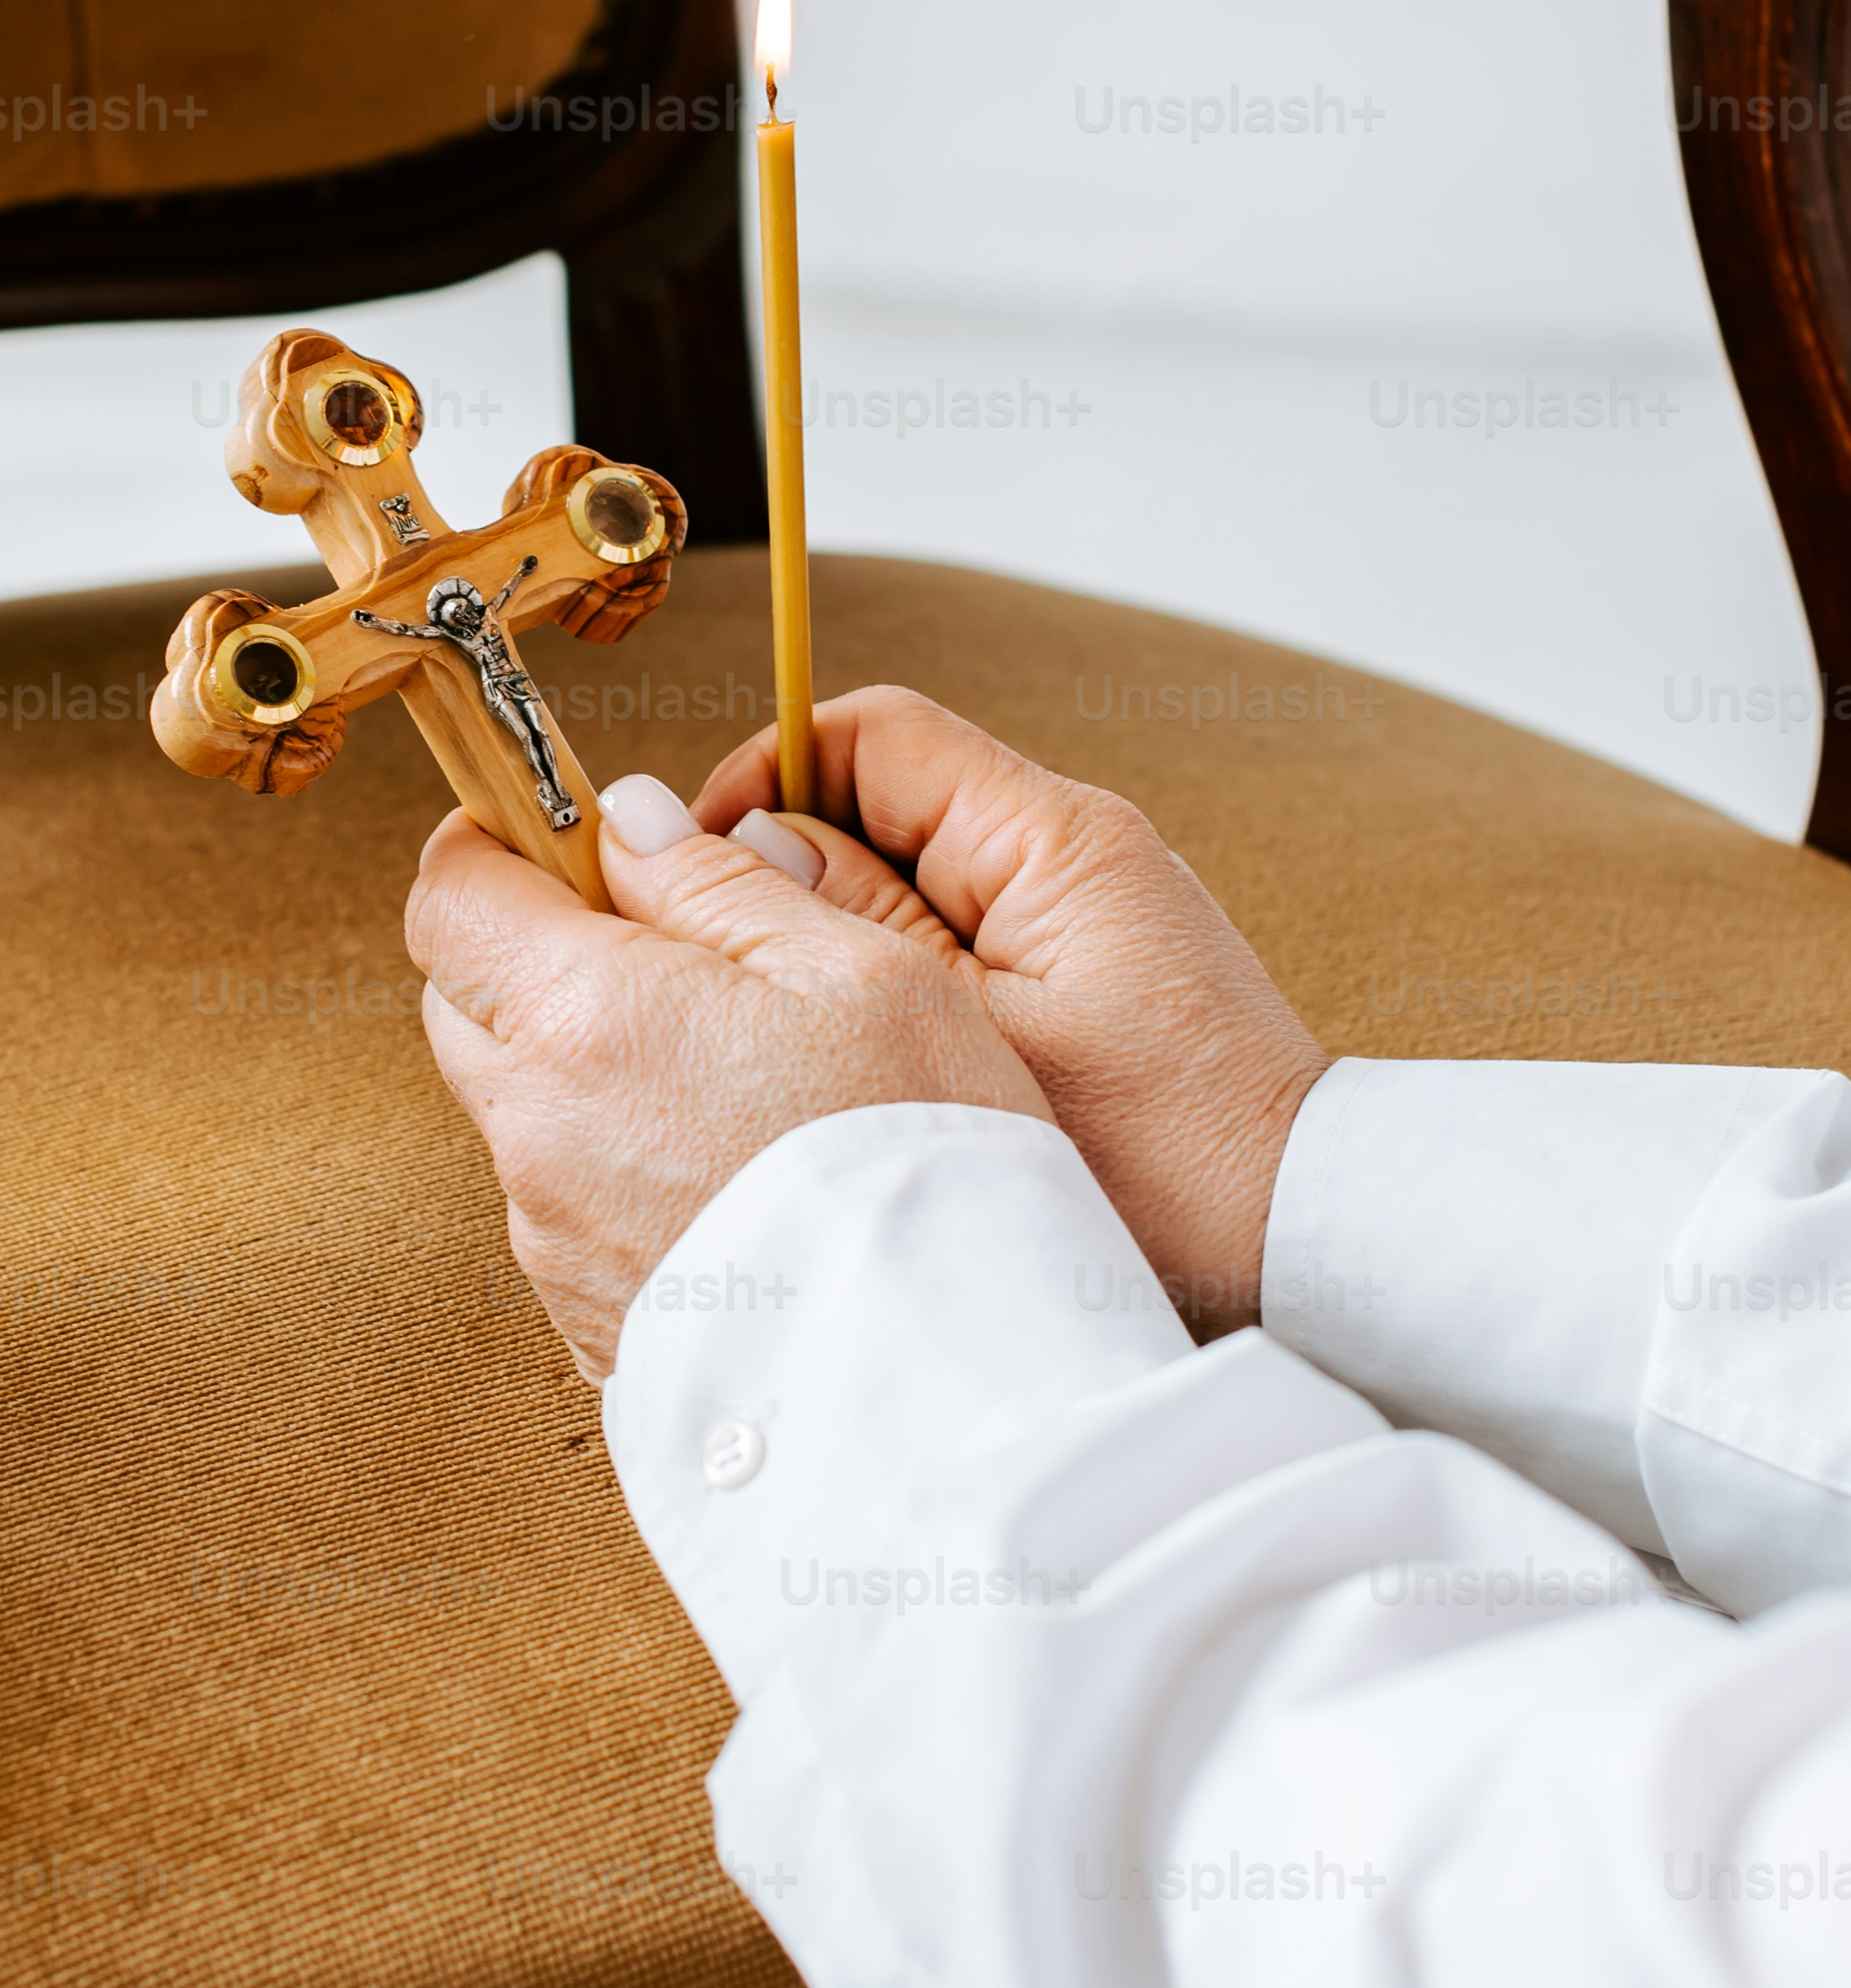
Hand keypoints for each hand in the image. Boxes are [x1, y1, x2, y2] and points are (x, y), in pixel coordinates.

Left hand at [405, 784, 1054, 1381]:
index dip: (499, 847)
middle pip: (470, 1002)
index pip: (451, 897)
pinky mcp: (586, 1319)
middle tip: (672, 951)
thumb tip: (629, 822)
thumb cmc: (921, 1173)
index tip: (564, 833)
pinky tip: (739, 1183)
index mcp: (585, 1020)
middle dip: (542, 954)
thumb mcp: (859, 973)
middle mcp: (538, 1133)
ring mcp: (552, 1240)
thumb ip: (720, 882)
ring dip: (592, 1072)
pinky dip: (626, 1173)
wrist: (943, 1399)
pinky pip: (572, 1211)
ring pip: (526, 1112)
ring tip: (739, 1086)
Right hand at [693, 692, 1328, 1332]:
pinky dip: (884, 989)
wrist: (1302, 1250)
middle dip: (781, 870)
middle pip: (878, 806)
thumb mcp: (971, 1040)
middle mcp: (1068, 857)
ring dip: (830, 941)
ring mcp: (1073, 923)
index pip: (874, 737)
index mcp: (1051, 841)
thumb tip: (734, 839)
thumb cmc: (1164, 1164)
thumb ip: (853, 927)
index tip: (686, 862)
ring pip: (901, 889)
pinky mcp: (1076, 989)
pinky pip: (946, 953)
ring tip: (773, 1022)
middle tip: (709, 958)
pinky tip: (851, 1063)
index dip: (762, 776)